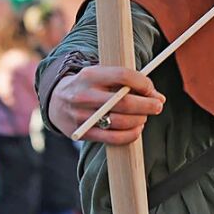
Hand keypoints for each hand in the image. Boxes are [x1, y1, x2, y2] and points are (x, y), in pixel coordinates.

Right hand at [48, 65, 165, 144]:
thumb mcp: (101, 75)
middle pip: (123, 102)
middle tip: (158, 105)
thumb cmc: (88, 86)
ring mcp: (82, 116)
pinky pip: (113, 138)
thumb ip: (126, 82)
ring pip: (120, 121)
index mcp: (90, 75)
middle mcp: (84, 95)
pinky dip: (130, 135)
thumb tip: (157, 96)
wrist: (56, 101)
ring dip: (139, 120)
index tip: (152, 89)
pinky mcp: (83, 133)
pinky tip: (136, 129)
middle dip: (147, 104)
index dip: (142, 83)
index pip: (122, 76)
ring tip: (144, 117)